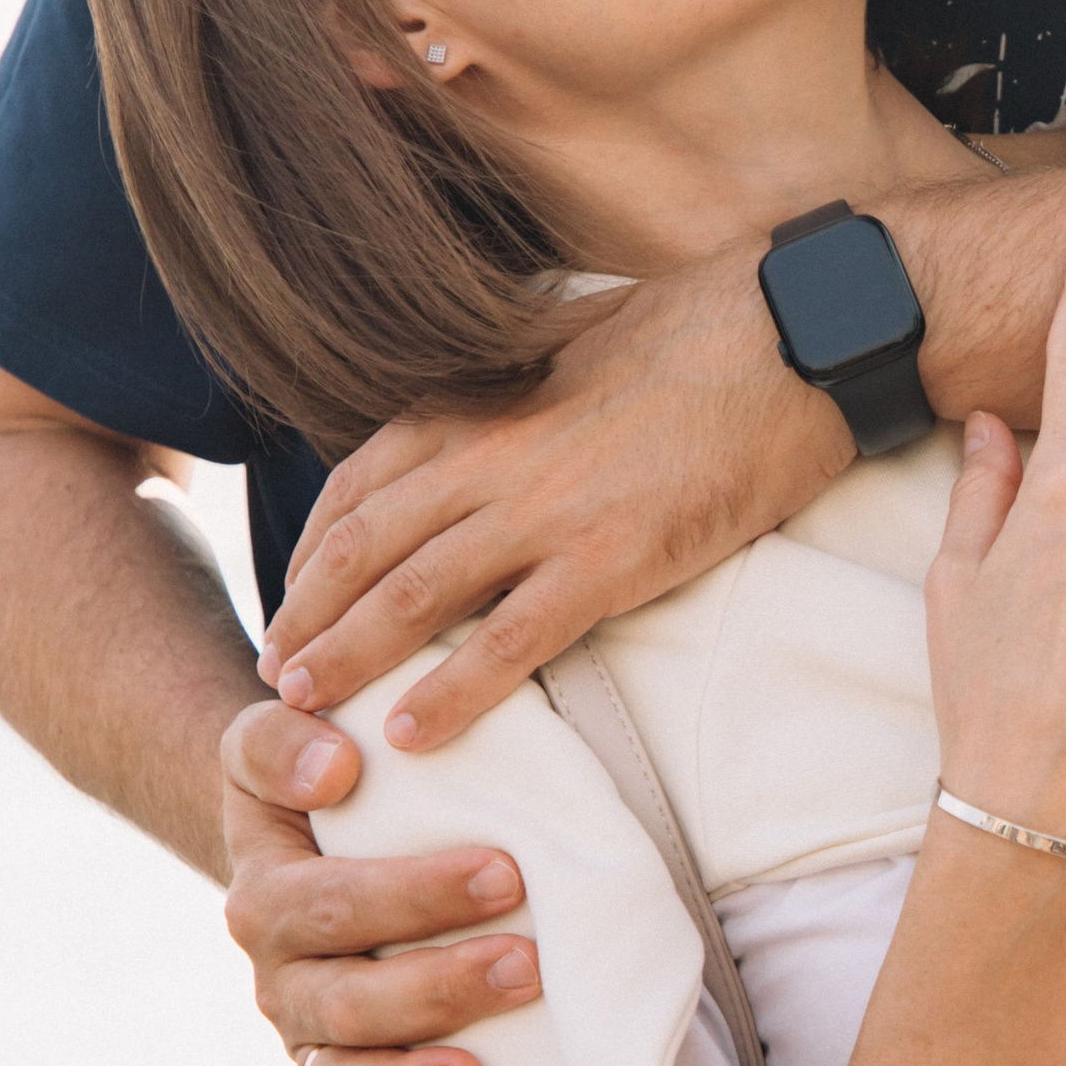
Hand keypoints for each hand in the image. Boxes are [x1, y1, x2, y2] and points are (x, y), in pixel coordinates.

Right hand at [221, 699, 542, 1065]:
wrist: (296, 840)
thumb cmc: (318, 783)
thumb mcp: (279, 741)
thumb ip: (283, 737)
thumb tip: (335, 763)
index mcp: (266, 896)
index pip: (327, 902)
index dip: (408, 895)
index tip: (504, 871)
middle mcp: (279, 978)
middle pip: (344, 1000)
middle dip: (439, 986)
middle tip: (529, 962)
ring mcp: (307, 1041)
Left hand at [259, 262, 851, 755]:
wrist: (793, 335)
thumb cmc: (701, 331)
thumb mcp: (576, 341)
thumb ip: (519, 391)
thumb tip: (498, 415)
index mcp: (486, 403)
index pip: (361, 479)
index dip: (314, 546)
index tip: (296, 594)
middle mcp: (496, 456)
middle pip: (364, 545)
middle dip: (306, 613)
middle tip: (272, 672)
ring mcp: (548, 509)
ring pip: (413, 595)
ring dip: (347, 657)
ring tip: (302, 709)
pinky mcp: (612, 559)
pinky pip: (511, 641)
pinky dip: (450, 691)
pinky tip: (411, 735)